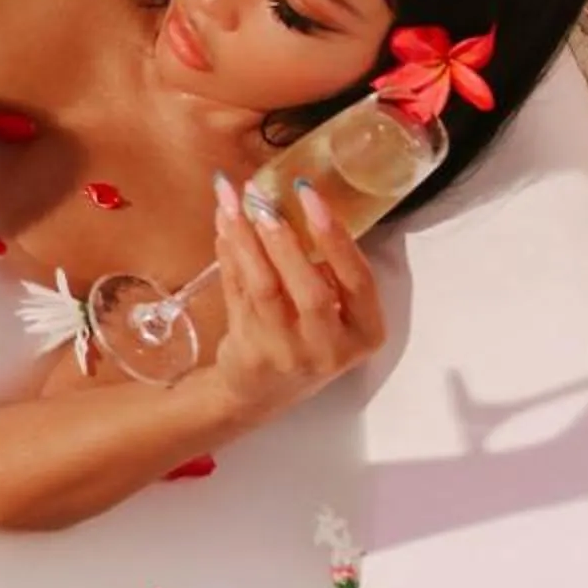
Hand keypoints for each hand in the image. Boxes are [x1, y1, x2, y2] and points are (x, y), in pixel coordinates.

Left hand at [204, 175, 386, 420]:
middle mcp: (331, 349)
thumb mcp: (332, 313)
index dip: (335, 236)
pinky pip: (238, 295)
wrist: (259, 394)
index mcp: (365, 332)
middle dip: (284, 238)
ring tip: (231, 204)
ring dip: (247, 241)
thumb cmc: (303, 340)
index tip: (308, 193)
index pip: (358, 280)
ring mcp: (288, 355)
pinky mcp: (251, 353)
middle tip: (261, 197)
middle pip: (310, 289)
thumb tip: (291, 197)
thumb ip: (323, 268)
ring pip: (266, 289)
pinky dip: (230, 258)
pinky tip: (223, 227)